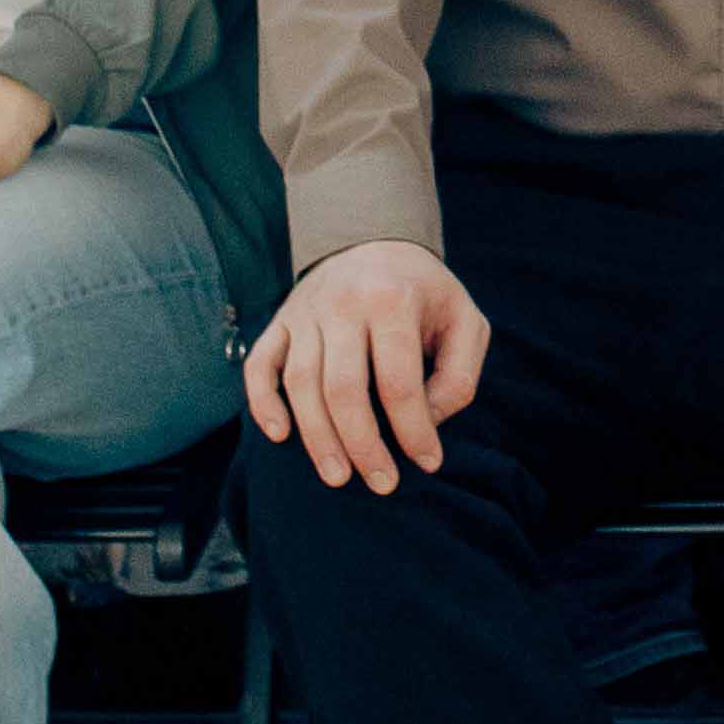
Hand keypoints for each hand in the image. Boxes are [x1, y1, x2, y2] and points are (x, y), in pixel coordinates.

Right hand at [244, 240, 488, 490]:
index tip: (428, 463)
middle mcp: (343, 303)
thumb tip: (426, 423)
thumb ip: (459, 375)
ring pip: (301, 384)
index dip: (413, 430)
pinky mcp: (281, 322)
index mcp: (393, 299)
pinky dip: (262, 402)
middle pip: (343, 388)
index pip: (398, 381)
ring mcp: (305, 312)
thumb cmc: (426, 294)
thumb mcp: (465, 322)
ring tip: (338, 476)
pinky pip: (259, 365)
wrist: (375, 240)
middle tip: (381, 483)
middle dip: (362, 444)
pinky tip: (280, 435)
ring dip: (317, 437)